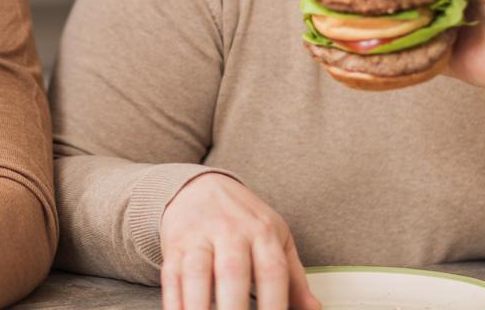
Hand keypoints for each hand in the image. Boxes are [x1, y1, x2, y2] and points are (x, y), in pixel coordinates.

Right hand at [160, 173, 319, 309]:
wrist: (199, 186)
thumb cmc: (242, 219)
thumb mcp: (275, 238)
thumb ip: (293, 277)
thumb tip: (313, 309)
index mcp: (262, 231)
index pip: (272, 271)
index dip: (275, 304)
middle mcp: (230, 231)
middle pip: (233, 271)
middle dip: (234, 306)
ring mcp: (199, 237)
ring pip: (197, 272)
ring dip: (198, 305)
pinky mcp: (174, 245)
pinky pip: (171, 275)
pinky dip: (174, 300)